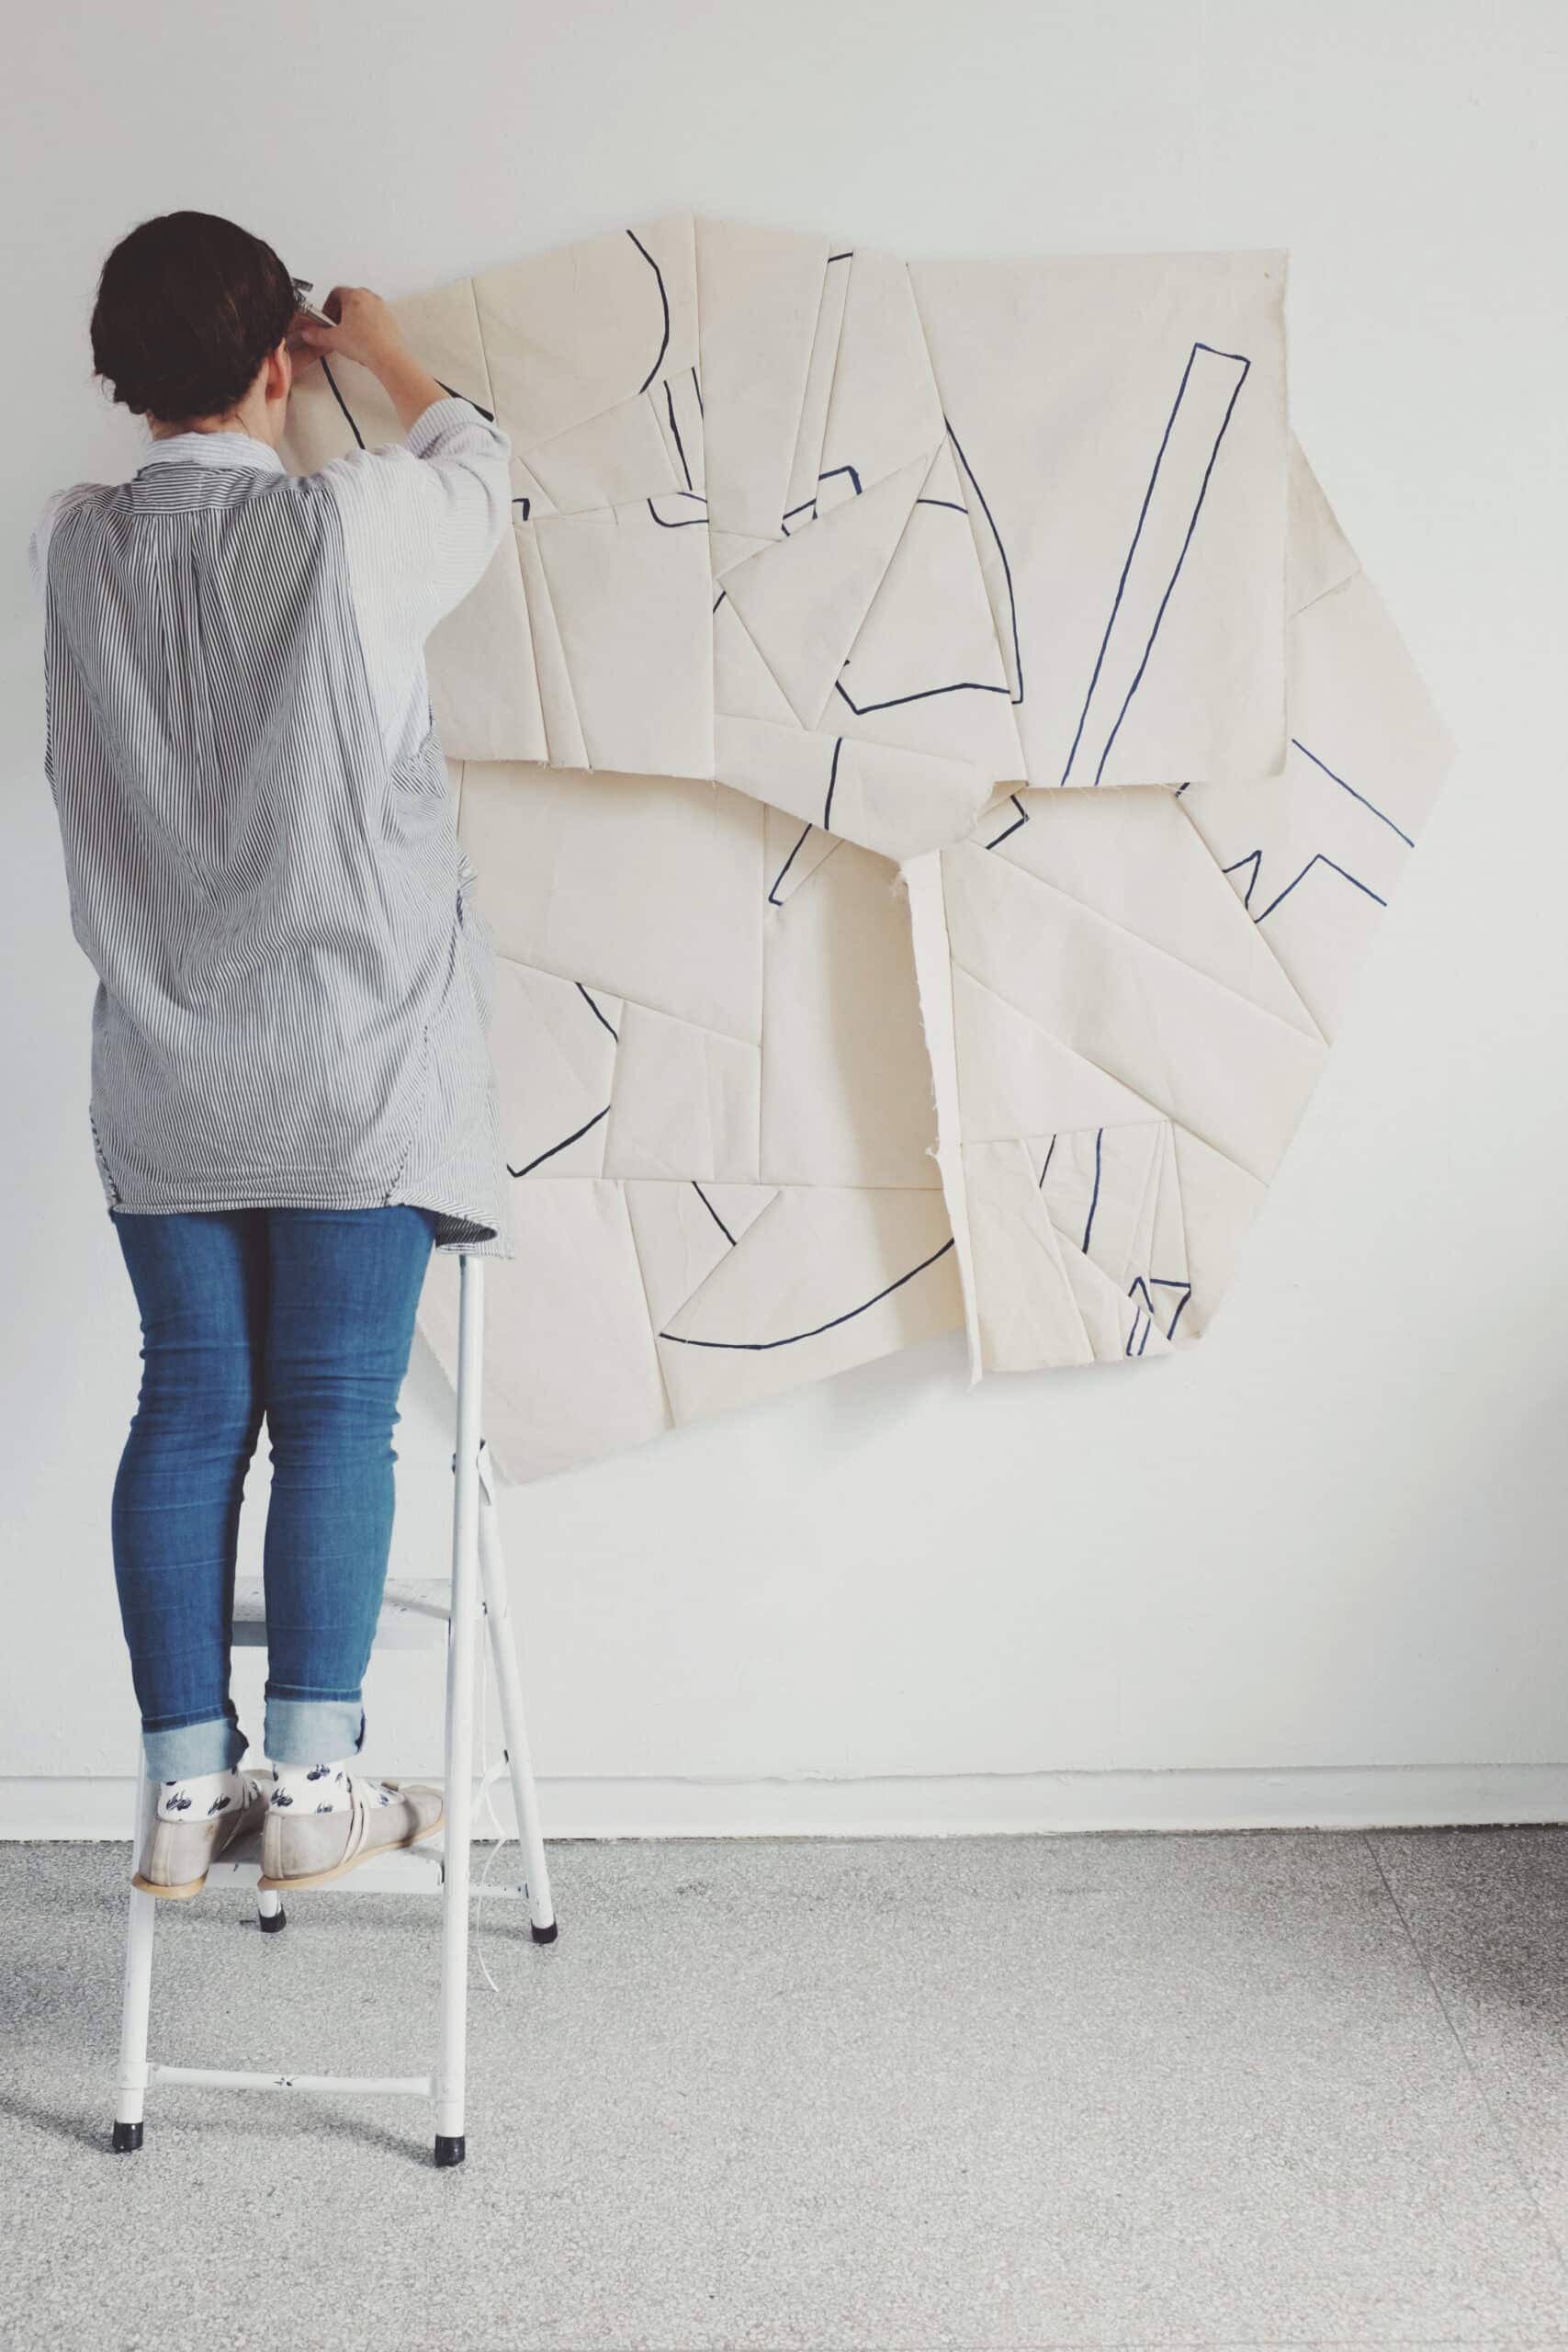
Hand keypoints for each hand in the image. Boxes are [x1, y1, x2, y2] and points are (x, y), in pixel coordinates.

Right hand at [291, 286, 405, 376]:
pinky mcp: (390, 319)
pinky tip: (363, 340)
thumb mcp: (333, 339)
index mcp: (354, 295)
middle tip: (336, 326)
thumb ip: (317, 335)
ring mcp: (382, 308)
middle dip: (340, 312)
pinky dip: (367, 326)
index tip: (326, 318)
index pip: (335, 293)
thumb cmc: (366, 344)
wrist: (388, 357)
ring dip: (354, 319)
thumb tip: (309, 333)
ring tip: (349, 335)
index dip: (327, 306)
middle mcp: (369, 297)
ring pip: (363, 308)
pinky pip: (374, 318)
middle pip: (349, 299)